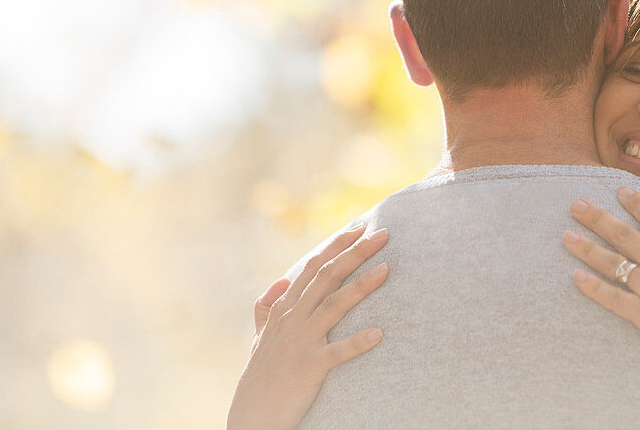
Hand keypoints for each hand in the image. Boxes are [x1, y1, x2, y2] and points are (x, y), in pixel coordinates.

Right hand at [227, 225, 389, 429]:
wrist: (252, 417)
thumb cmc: (261, 375)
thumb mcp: (260, 336)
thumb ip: (267, 307)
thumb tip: (281, 280)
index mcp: (284, 308)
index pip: (313, 266)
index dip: (336, 244)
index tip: (360, 227)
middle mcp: (292, 319)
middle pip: (327, 277)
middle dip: (355, 253)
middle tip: (383, 234)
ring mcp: (300, 342)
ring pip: (334, 306)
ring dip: (361, 286)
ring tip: (387, 270)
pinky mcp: (308, 368)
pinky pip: (336, 353)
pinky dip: (357, 342)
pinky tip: (379, 333)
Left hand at [564, 187, 639, 387]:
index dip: (634, 201)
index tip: (618, 192)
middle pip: (622, 234)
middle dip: (596, 217)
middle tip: (575, 205)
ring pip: (612, 263)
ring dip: (586, 248)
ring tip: (566, 237)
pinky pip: (613, 299)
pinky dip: (593, 288)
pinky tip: (576, 277)